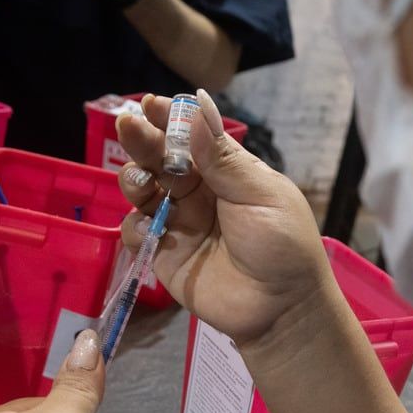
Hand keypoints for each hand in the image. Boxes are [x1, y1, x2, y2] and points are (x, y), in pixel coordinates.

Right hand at [116, 90, 332, 350]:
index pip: (192, 136)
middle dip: (143, 140)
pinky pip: (138, 231)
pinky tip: (148, 224)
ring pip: (144, 191)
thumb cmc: (283, 246)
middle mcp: (199, 192)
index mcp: (227, 172)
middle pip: (161, 158)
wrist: (282, 308)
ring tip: (138, 179)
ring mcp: (179, 222)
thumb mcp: (261, 195)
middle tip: (129, 125)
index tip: (150, 104)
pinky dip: (136, 224)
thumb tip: (198, 107)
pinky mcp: (164, 254)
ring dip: (134, 178)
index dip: (171, 119)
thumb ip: (224, 158)